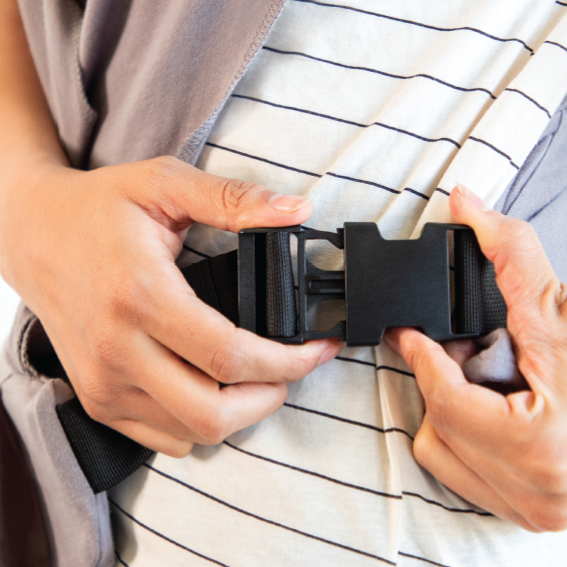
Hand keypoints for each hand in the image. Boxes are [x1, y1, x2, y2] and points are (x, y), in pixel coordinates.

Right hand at [0, 156, 341, 456]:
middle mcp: (118, 349)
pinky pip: (165, 438)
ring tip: (257, 376)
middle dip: (268, 398)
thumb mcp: (164, 184)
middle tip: (288, 369)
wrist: (32, 234)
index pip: (231, 355)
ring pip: (192, 433)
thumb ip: (234, 199)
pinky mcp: (98, 398)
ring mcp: (104, 382)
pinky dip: (201, 423)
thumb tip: (296, 211)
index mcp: (141, 295)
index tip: (317, 350)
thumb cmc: (96, 210)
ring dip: (239, 412)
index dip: (288, 362)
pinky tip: (213, 387)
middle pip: (214, 413)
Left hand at [385, 185, 566, 531]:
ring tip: (489, 383)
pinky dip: (458, 435)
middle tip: (468, 355)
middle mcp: (538, 490)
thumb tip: (464, 202)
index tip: (405, 333)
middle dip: (446, 380)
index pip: (447, 398)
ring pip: (440, 448)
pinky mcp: (522, 512)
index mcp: (547, 442)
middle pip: (440, 421)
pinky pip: (454, 470)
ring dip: (451, 409)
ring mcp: (529, 507)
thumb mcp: (562, 311)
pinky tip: (490, 412)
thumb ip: (511, 255)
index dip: (421, 356)